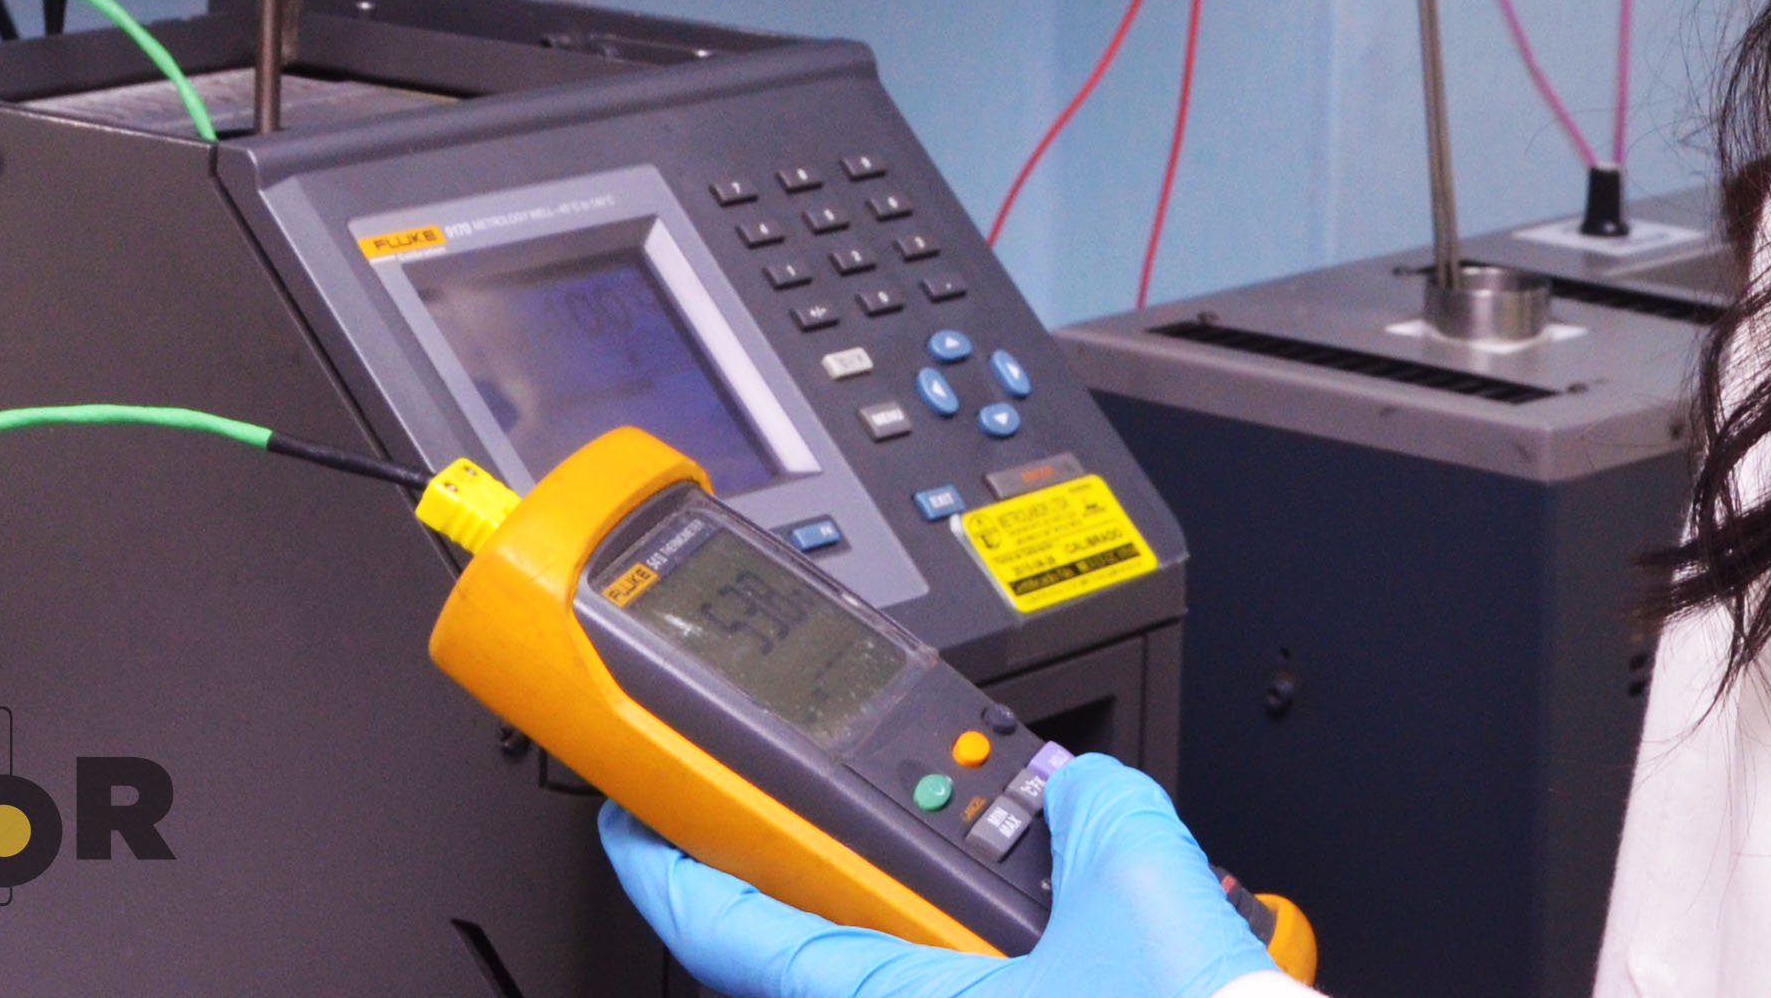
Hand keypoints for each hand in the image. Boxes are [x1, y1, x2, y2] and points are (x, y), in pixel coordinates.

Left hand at [598, 753, 1284, 997]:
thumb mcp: (1140, 883)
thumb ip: (1091, 806)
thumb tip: (1079, 792)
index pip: (735, 932)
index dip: (666, 867)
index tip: (631, 820)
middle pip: (809, 954)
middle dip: (816, 877)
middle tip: (807, 813)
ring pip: (890, 977)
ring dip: (910, 920)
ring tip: (975, 861)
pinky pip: (966, 990)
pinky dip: (975, 956)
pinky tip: (1043, 930)